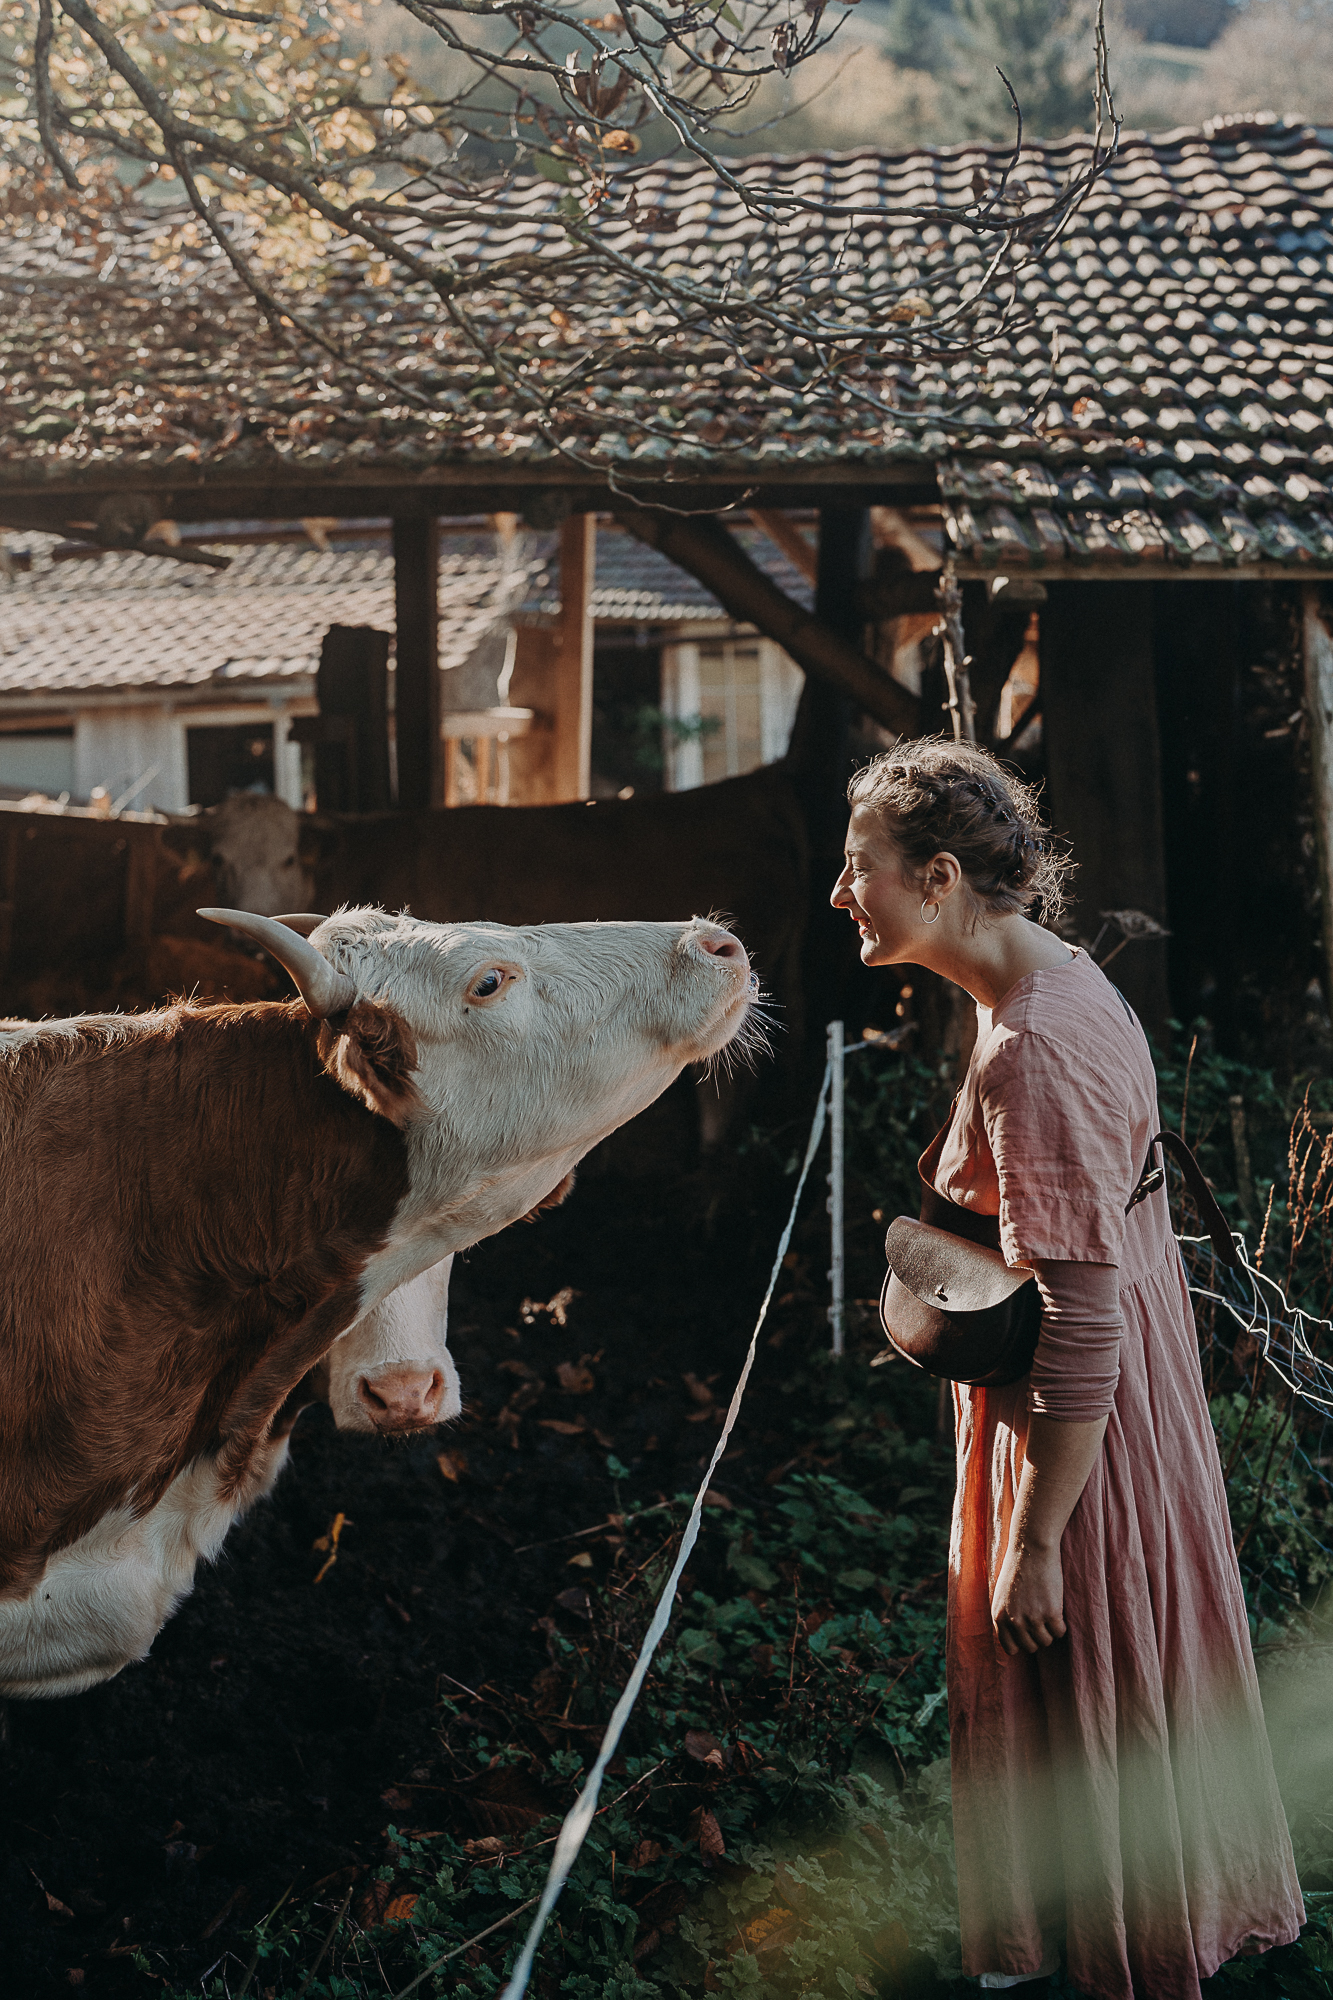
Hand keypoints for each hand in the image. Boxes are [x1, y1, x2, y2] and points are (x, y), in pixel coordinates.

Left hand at [991, 1540, 1065, 1655]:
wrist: (1031, 1548)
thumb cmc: (1017, 1567)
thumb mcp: (1002, 1594)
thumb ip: (1006, 1615)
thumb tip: (1014, 1638)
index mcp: (999, 1616)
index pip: (1010, 1648)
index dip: (1020, 1643)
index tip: (1028, 1635)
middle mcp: (1014, 1621)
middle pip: (1030, 1647)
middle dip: (1037, 1637)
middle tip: (1041, 1621)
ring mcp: (1033, 1619)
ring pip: (1046, 1642)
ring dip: (1049, 1631)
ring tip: (1049, 1615)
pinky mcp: (1051, 1613)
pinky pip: (1059, 1632)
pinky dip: (1061, 1626)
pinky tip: (1058, 1612)